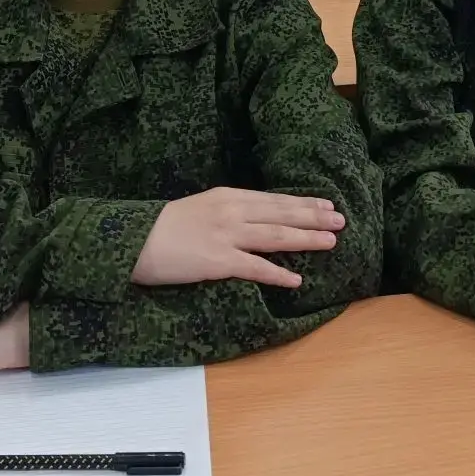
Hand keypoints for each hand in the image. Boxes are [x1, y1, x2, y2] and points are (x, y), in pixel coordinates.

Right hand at [132, 188, 342, 289]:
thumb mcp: (201, 208)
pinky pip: (255, 268)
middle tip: (340, 220)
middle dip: (313, 217)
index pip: (274, 199)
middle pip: (281, 214)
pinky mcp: (218, 261)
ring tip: (330, 242)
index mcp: (227, 196)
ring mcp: (226, 235)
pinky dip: (278, 273)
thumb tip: (256, 220)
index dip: (302, 203)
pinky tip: (296, 279)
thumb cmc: (164, 227)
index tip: (326, 204)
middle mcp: (232, 211)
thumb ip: (229, 212)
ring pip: (275, 236)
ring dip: (306, 238)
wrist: (134, 240)